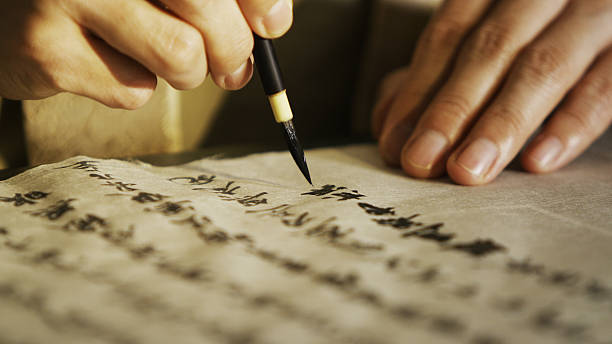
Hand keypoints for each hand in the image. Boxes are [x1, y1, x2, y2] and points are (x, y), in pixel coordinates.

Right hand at [0, 0, 292, 108]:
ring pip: (181, 57)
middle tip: (231, 65)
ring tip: (164, 56)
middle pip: (208, 10)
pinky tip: (107, 61)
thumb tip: (274, 20)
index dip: (261, 0)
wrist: (8, 7)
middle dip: (233, 50)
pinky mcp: (47, 49)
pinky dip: (135, 87)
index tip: (270, 25)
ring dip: (187, 72)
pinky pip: (134, 92)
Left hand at [373, 0, 611, 184]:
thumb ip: (432, 78)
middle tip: (421, 162)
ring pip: (544, 66)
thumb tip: (388, 128)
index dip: (419, 89)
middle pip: (491, 48)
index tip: (395, 142)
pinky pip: (607, 85)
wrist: (603, 20)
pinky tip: (538, 160)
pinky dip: (572, 123)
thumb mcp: (480, 48)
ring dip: (501, 122)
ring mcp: (595, 16)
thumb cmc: (533, 41)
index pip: (450, 33)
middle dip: (452, 109)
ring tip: (468, 170)